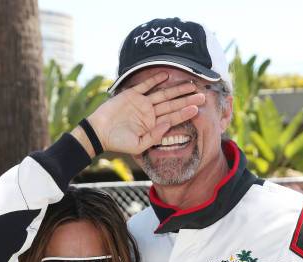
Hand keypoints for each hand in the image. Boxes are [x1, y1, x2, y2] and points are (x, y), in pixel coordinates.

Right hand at [88, 72, 204, 154]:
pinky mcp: (132, 94)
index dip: (185, 113)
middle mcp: (150, 113)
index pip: (173, 118)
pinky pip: (146, 85)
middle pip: (172, 104)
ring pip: (163, 94)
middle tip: (202, 95)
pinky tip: (166, 75)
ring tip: (190, 84)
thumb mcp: (138, 145)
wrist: (99, 132)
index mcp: (153, 125)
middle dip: (187, 99)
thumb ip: (154, 136)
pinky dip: (155, 80)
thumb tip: (168, 124)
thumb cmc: (118, 142)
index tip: (197, 108)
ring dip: (176, 89)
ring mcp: (142, 103)